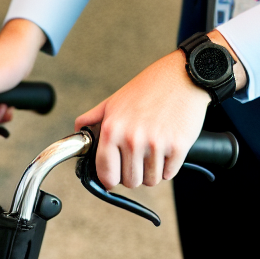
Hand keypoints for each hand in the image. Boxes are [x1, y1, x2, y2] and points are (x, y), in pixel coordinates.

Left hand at [75, 49, 209, 189]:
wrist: (182, 76)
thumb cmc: (149, 87)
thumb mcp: (114, 100)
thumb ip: (92, 119)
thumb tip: (78, 133)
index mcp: (112, 129)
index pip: (106, 174)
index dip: (110, 179)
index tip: (115, 176)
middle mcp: (132, 138)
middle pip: (131, 182)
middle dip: (135, 174)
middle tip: (139, 158)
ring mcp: (155, 144)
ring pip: (151, 181)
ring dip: (153, 171)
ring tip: (154, 149)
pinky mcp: (177, 147)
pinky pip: (169, 174)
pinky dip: (169, 166)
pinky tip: (167, 147)